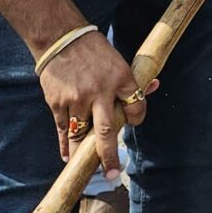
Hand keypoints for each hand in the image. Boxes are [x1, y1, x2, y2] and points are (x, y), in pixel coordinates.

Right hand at [39, 29, 144, 177]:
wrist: (61, 39)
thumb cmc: (95, 51)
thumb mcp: (118, 61)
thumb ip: (133, 80)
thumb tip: (153, 87)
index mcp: (121, 77)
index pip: (137, 107)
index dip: (137, 118)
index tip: (133, 122)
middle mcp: (100, 91)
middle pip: (106, 131)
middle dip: (109, 155)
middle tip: (113, 174)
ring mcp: (77, 99)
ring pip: (81, 135)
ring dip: (82, 154)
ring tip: (86, 168)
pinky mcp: (58, 103)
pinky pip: (63, 130)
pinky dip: (65, 145)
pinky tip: (68, 157)